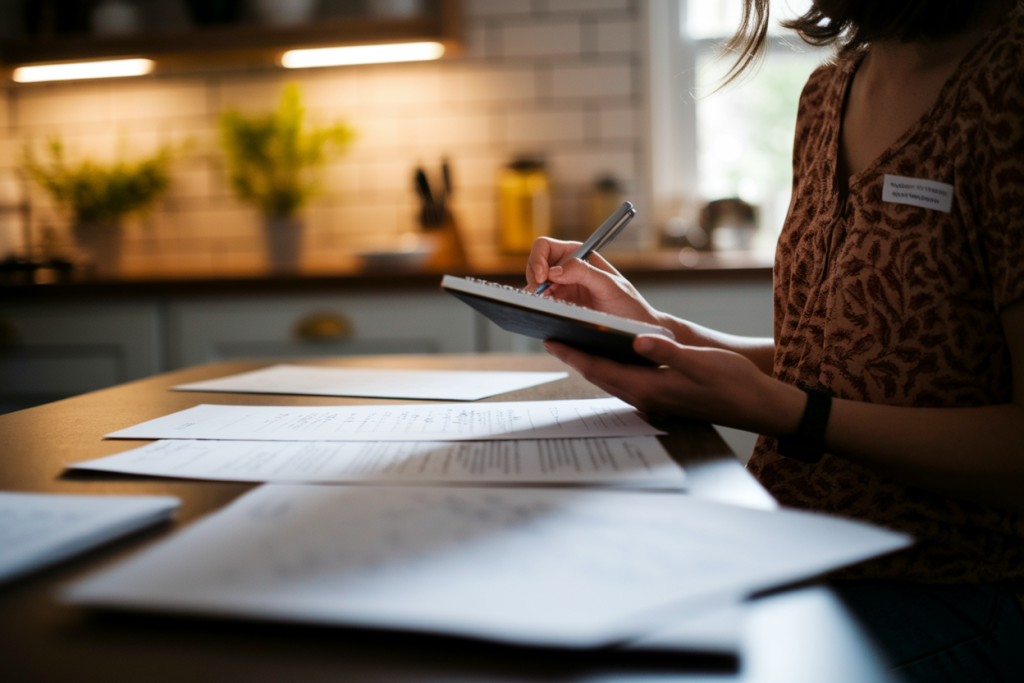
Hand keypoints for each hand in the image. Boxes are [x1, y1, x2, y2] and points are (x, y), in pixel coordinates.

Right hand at [525, 237, 664, 326]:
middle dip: (534, 281)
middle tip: (542, 299)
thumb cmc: (628, 305)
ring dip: (536, 298)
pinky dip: (539, 309)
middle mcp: (567, 270)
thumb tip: (554, 271)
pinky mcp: (559, 309)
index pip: (545, 247)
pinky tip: (548, 315)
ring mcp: (562, 290)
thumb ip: (584, 272)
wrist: (635, 331)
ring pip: (534, 288)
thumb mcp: (610, 285)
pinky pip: (540, 306)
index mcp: (578, 256)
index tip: (543, 277)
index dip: (538, 259)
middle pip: (534, 267)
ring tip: (549, 309)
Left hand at [543, 334, 804, 434]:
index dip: (574, 355)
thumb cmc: (732, 383)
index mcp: (649, 389)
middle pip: (599, 375)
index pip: (601, 370)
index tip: (551, 341)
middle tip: (552, 338)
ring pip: (611, 378)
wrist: (755, 405)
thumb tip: (639, 340)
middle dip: (574, 357)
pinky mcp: (660, 397)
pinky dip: (610, 367)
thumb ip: (668, 352)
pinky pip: (625, 380)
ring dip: (591, 362)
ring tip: (572, 343)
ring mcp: (652, 400)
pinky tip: (608, 354)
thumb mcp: (701, 361)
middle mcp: (645, 397)